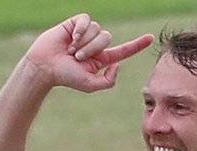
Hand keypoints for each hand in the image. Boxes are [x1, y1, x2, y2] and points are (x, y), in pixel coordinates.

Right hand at [24, 13, 153, 92]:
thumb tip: (118, 64)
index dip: (138, 44)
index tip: (151, 38)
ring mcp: (86, 33)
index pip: (124, 50)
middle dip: (92, 48)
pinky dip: (80, 31)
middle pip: (107, 38)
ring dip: (84, 42)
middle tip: (77, 57)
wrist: (45, 66)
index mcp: (103, 58)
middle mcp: (96, 45)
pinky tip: (70, 38)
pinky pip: (86, 20)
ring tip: (71, 50)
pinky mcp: (76, 23)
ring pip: (97, 29)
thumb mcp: (91, 85)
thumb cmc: (66, 77)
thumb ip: (109, 80)